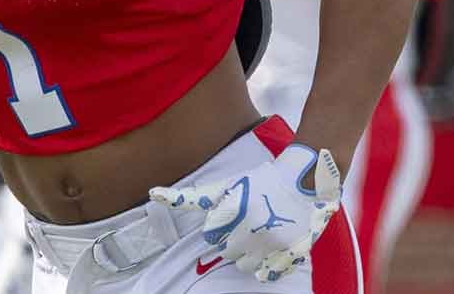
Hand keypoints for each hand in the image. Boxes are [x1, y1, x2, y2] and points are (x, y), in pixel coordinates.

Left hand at [150, 143, 341, 282]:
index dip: (219, 228)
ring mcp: (270, 243)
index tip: (231, 216)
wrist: (300, 180)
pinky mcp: (290, 253)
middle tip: (247, 224)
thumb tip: (152, 193)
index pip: (211, 238)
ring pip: (244, 265)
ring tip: (257, 235)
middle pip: (226, 252)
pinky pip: (268, 273)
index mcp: (230, 213)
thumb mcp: (222, 185)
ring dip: (247, 254)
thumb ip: (188, 197)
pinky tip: (269, 247)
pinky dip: (266, 265)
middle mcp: (249, 230)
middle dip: (233, 240)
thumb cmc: (258, 181)